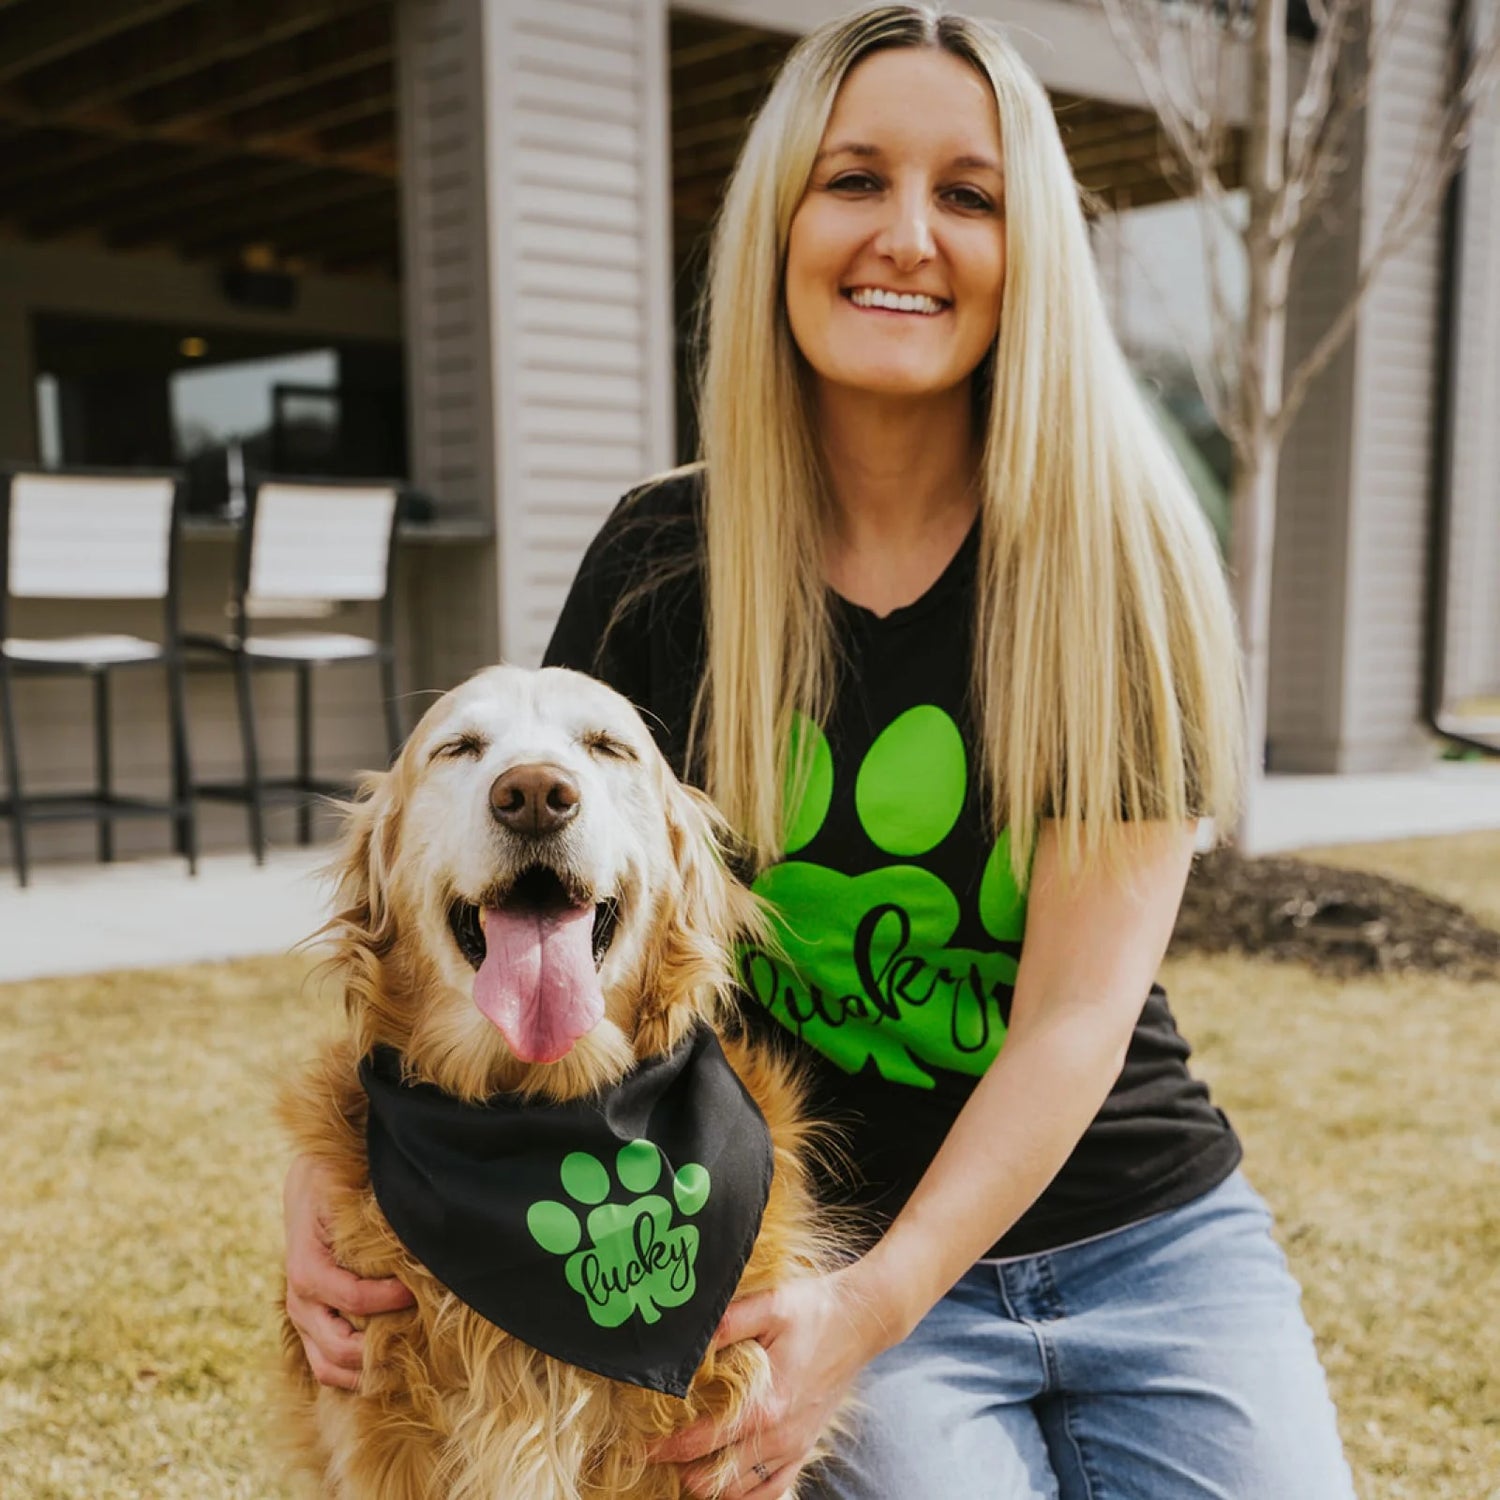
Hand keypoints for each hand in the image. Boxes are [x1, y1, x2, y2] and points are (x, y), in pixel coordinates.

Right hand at [283, 1154, 413, 1389]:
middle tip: (420, 1338)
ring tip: (407, 1361)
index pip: (354, 1299)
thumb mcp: (347, 1193)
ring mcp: (301, 1318)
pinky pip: (325, 1364)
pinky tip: (388, 1364)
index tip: (419, 1291)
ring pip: (328, 1368)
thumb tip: (421, 1235)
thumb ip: (376, 1218)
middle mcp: (299, 1302)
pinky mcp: (308, 1324)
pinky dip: (355, 1372)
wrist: (307, 1187)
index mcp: (307, 1271)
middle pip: (339, 1349)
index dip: (391, 1301)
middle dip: (381, 1350)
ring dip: (368, 1371)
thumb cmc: (334, 1188)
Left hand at [655, 1268, 889, 1498]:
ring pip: (742, 1492)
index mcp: (767, 1404)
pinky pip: (773, 1490)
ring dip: (709, 1486)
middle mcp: (780, 1435)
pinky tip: (726, 1486)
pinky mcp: (806, 1446)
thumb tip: (686, 1343)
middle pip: (716, 1477)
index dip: (666, 1449)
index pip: (702, 1442)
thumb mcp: (768, 1305)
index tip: (640, 1448)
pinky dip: (745, 1496)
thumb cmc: (814, 1309)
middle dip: (681, 1470)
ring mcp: (796, 1445)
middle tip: (656, 1456)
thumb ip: (724, 1325)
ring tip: (682, 1470)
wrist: (861, 1320)